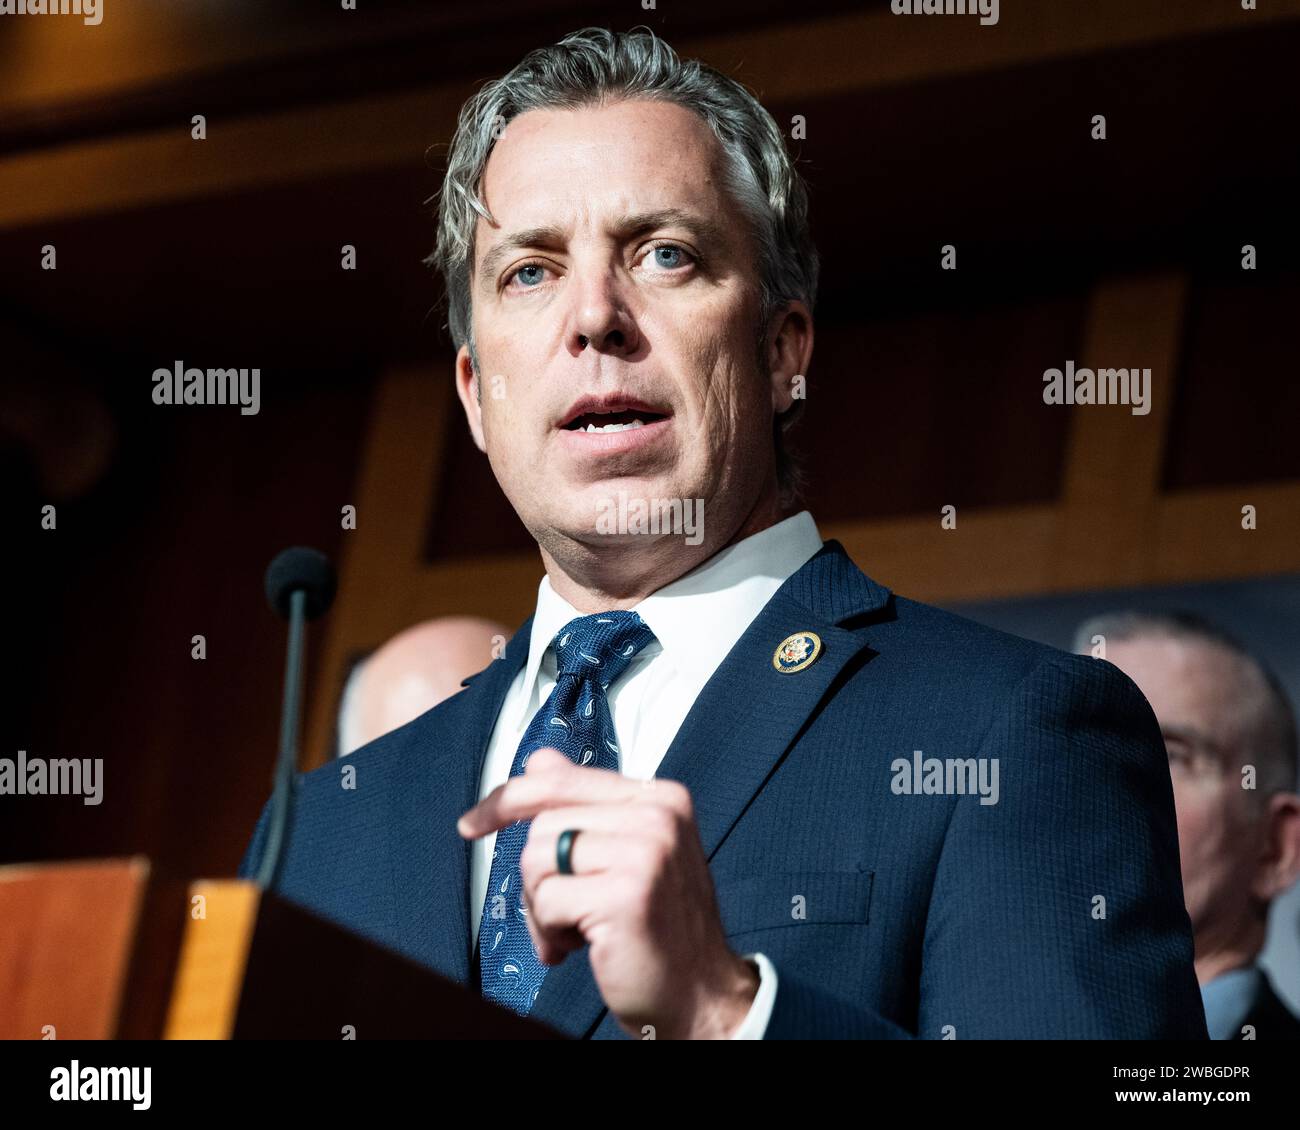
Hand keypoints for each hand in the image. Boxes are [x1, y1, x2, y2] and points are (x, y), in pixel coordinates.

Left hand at [458, 748, 759, 1038]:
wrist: (701, 994)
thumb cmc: (659, 927)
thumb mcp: (628, 852)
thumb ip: (585, 805)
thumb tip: (539, 761)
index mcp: (660, 797)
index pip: (561, 778)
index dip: (507, 799)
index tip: (474, 822)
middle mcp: (658, 815)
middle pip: (543, 823)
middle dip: (538, 876)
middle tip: (563, 912)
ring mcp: (646, 852)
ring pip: (538, 859)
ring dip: (543, 907)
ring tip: (577, 930)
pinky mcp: (626, 894)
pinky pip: (548, 900)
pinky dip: (552, 931)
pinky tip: (584, 945)